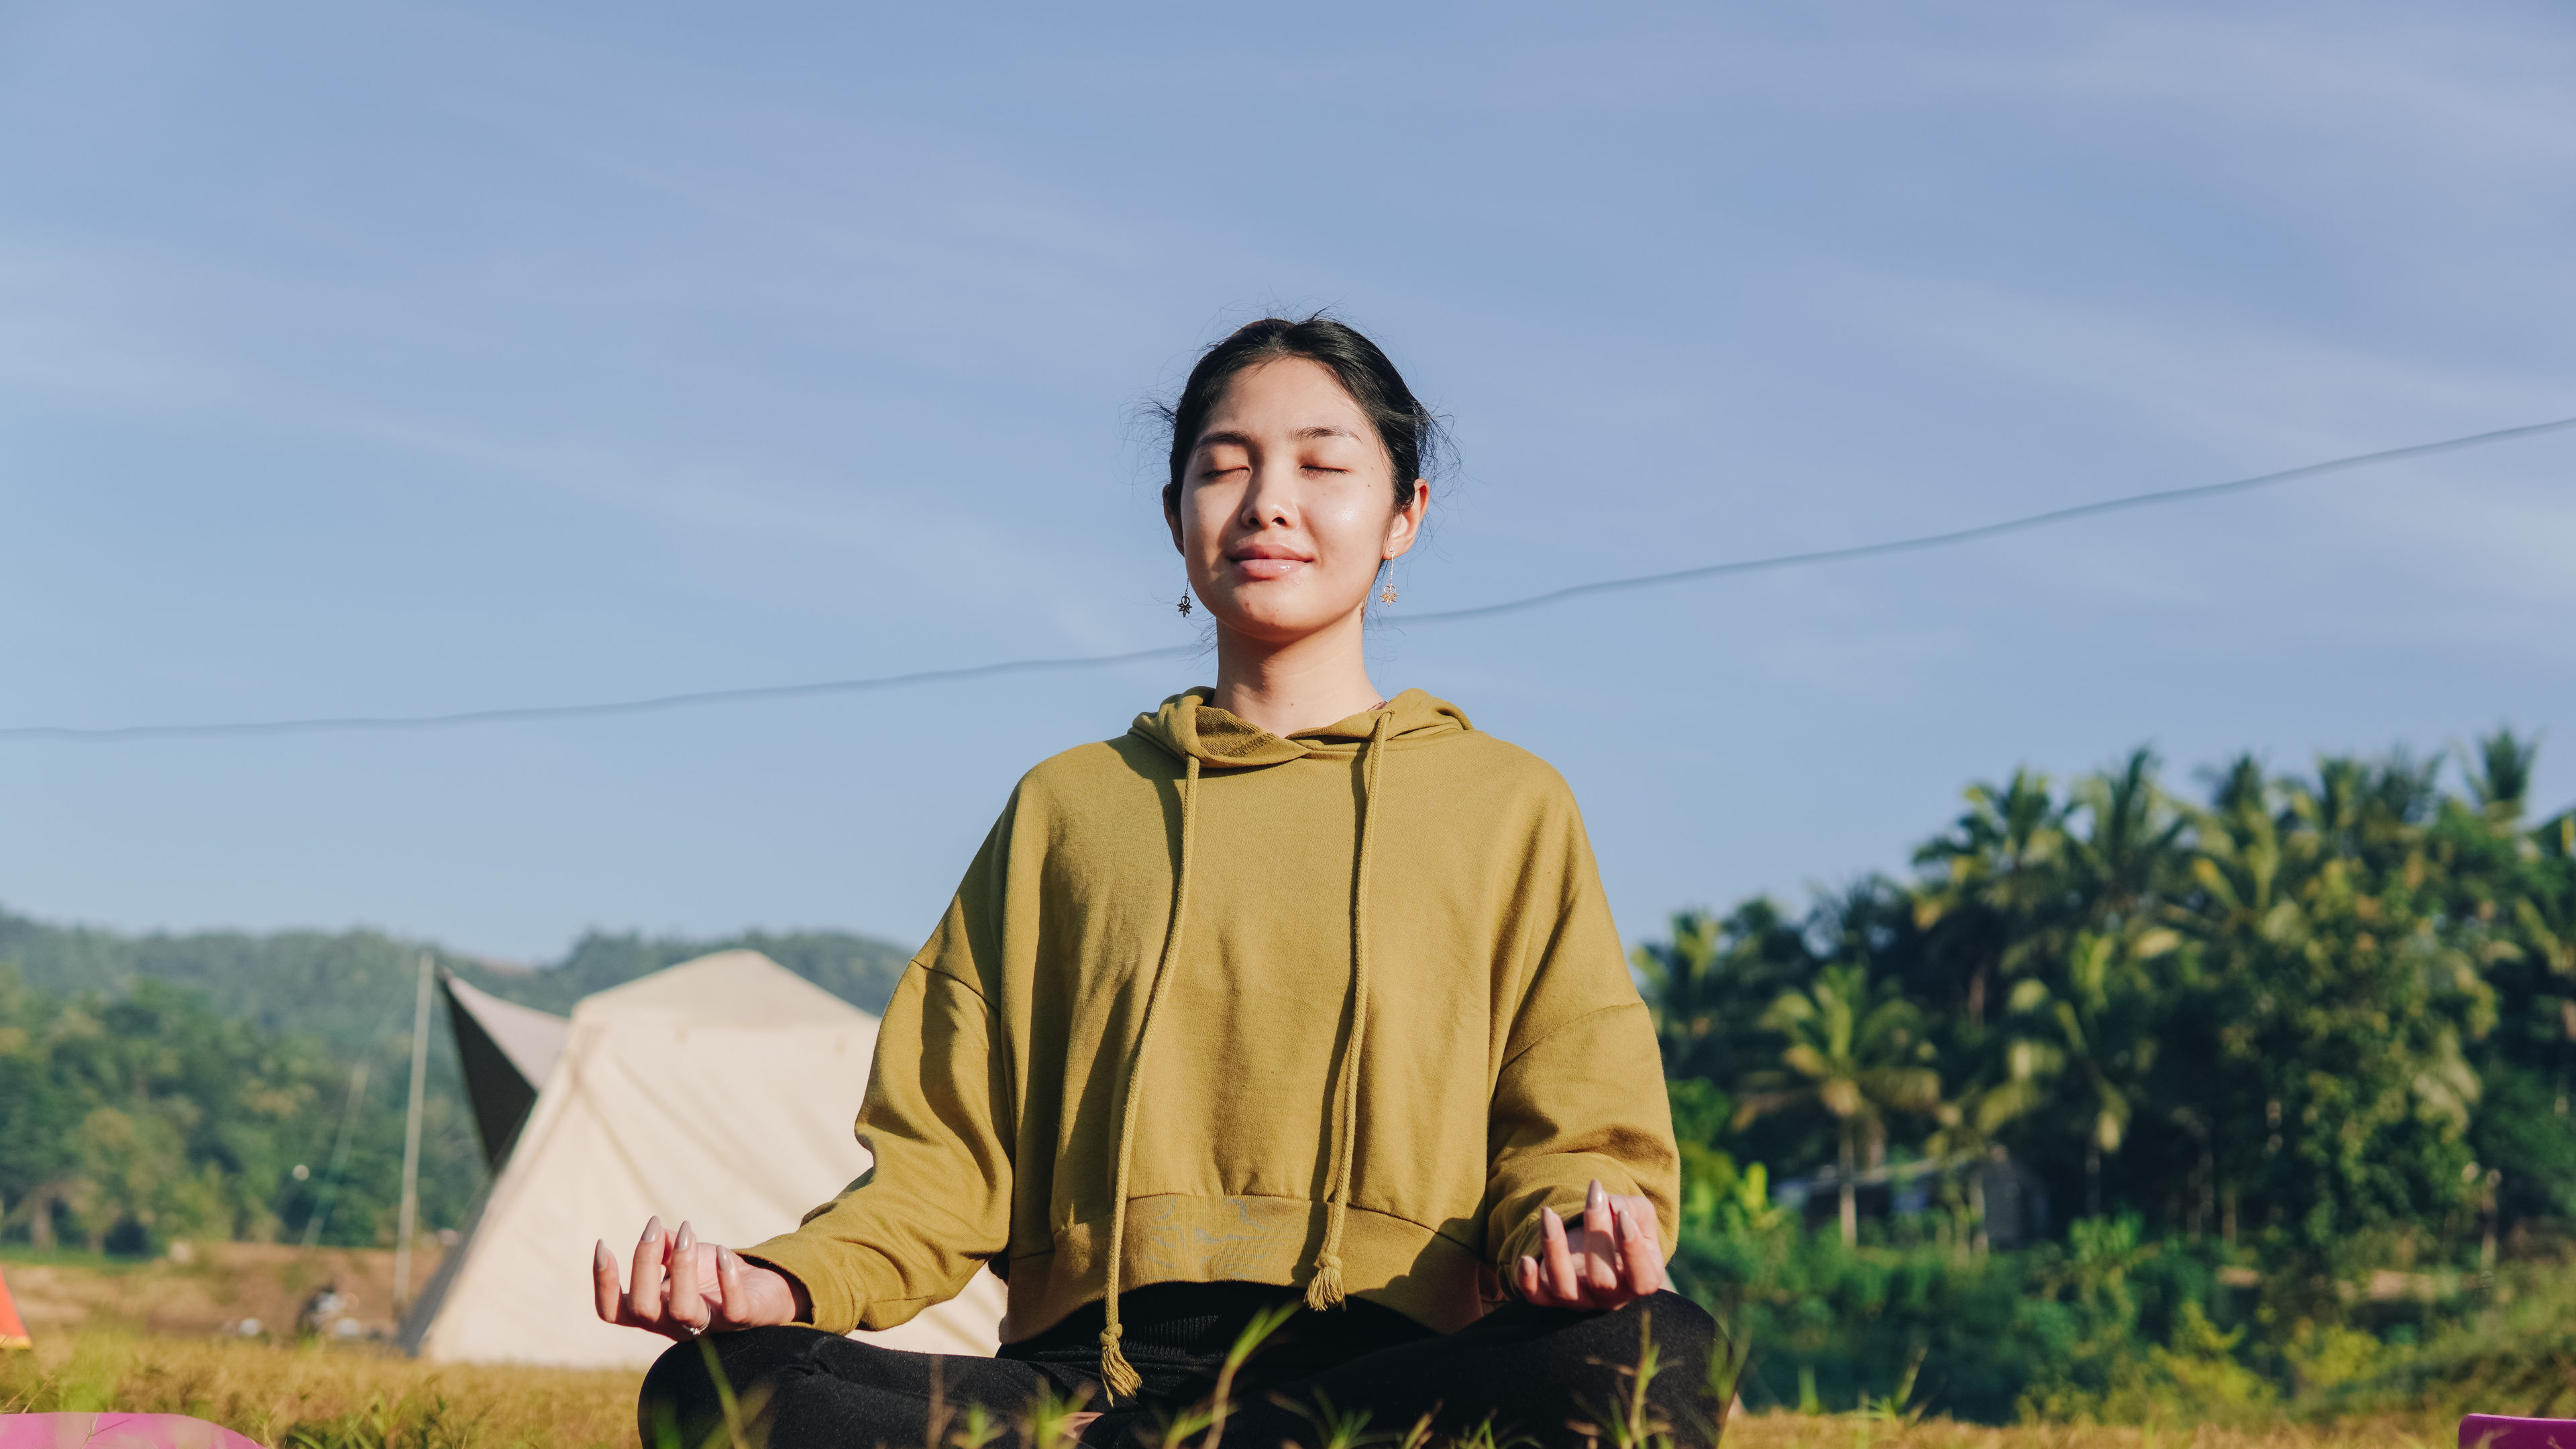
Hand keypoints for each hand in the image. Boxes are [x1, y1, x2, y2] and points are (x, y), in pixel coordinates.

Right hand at [593, 1216, 803, 1340]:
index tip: (603, 1244)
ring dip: (681, 1266)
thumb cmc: (712, 1274)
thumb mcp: (682, 1256)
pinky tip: (722, 1251)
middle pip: (643, 1308)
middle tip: (655, 1226)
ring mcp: (706, 1327)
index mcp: (652, 1311)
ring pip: (682, 1310)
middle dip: (644, 1263)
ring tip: (687, 1231)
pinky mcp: (739, 1322)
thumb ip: (664, 1248)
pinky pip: (732, 1308)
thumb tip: (656, 1233)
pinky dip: (727, 1277)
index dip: (603, 1284)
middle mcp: (673, 1325)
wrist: (760, 1287)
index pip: (613, 1311)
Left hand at [1513, 1179, 1665, 1310]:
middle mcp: (1611, 1298)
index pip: (1642, 1279)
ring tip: (1549, 1213)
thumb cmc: (1622, 1226)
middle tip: (1593, 1197)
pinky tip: (1525, 1258)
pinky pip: (1536, 1297)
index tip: (1623, 1214)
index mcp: (1642, 1281)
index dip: (1632, 1250)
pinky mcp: (1550, 1296)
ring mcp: (1580, 1300)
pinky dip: (1527, 1281)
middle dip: (1596, 1235)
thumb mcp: (1638, 1214)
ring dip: (1555, 1250)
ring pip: (1565, 1289)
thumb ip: (1632, 1209)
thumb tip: (1612, 1206)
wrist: (1596, 1239)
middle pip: (1602, 1281)